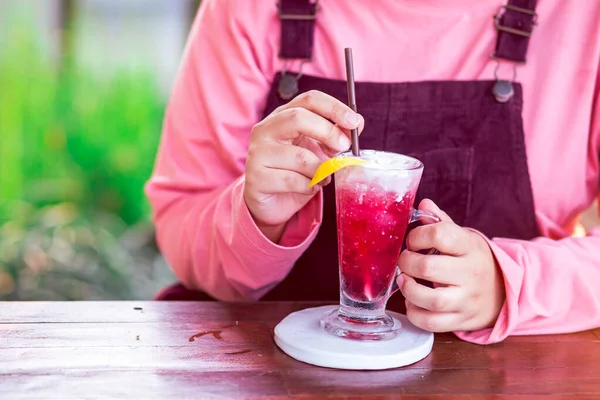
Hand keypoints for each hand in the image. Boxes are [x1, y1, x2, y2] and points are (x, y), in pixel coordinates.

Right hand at [244, 90, 363, 242]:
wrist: (272, 202)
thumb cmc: (296, 171)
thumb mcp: (319, 150)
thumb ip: (335, 135)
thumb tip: (358, 122)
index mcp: (282, 116)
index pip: (308, 100)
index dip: (334, 108)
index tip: (354, 121)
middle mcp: (266, 130)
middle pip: (298, 118)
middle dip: (327, 132)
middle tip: (344, 147)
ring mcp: (258, 153)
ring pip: (299, 156)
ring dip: (320, 169)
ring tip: (324, 177)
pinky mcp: (257, 178)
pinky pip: (293, 181)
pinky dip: (309, 186)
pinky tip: (309, 187)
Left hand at [397, 199, 504, 332]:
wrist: (502, 292)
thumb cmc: (472, 260)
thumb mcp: (462, 238)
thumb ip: (440, 222)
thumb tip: (423, 204)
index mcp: (470, 247)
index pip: (441, 235)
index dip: (418, 235)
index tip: (412, 241)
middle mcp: (471, 273)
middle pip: (429, 268)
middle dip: (407, 262)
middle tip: (404, 261)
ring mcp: (467, 300)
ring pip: (433, 300)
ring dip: (409, 290)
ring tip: (404, 280)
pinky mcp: (461, 320)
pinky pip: (432, 323)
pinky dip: (415, 314)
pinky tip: (412, 302)